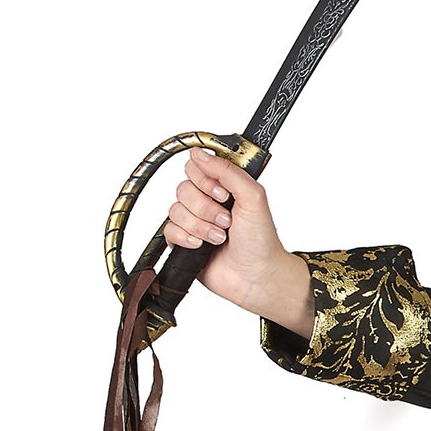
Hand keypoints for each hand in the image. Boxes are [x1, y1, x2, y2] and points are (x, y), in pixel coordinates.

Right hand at [163, 147, 308, 325]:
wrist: (257, 277)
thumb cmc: (261, 241)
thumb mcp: (252, 196)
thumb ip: (228, 170)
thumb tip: (200, 153)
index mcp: (223, 186)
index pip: (196, 166)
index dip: (205, 179)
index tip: (223, 194)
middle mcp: (207, 201)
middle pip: (183, 188)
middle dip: (206, 207)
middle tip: (227, 220)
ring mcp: (195, 222)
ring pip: (176, 210)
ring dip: (200, 225)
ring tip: (220, 237)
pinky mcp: (184, 242)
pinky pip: (169, 230)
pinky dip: (186, 238)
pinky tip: (202, 246)